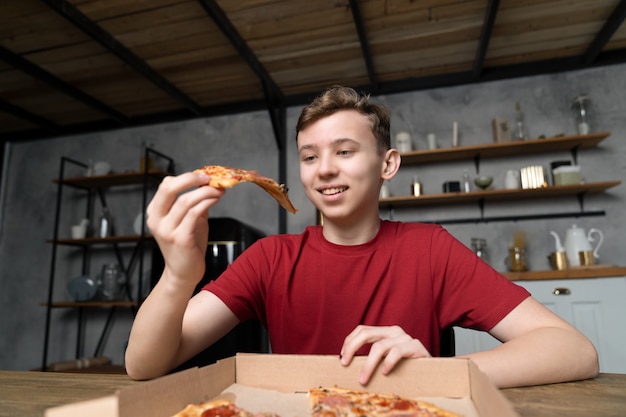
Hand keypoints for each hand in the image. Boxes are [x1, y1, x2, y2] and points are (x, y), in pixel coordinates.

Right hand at [146, 172, 224, 286]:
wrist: (184, 273)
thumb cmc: (187, 246)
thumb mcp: (188, 220)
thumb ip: (193, 203)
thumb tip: (208, 184)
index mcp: (155, 213)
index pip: (165, 186)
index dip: (185, 177)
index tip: (203, 176)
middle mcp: (156, 220)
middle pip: (168, 188)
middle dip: (190, 179)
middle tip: (208, 177)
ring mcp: (167, 230)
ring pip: (185, 200)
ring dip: (205, 192)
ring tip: (218, 191)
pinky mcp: (180, 239)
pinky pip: (194, 213)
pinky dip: (206, 202)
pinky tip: (215, 200)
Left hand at [340, 325, 430, 384]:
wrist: (433, 370)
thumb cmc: (406, 367)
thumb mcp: (386, 359)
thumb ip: (372, 357)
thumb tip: (347, 364)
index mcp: (385, 332)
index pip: (362, 330)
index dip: (349, 342)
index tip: (342, 358)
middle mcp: (394, 331)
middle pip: (366, 333)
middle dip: (352, 348)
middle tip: (345, 363)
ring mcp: (405, 337)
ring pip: (380, 346)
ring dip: (368, 364)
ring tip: (363, 379)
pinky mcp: (415, 346)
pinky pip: (398, 351)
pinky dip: (388, 362)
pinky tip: (384, 372)